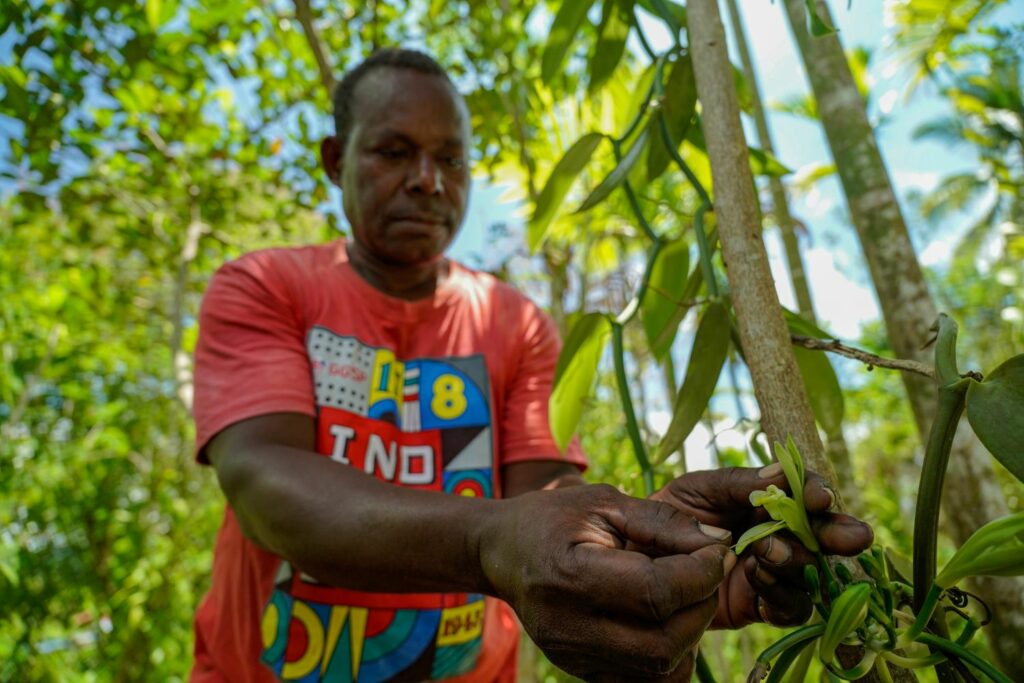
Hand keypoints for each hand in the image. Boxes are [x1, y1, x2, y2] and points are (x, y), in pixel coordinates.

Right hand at [481, 483, 733, 679]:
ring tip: (687, 596)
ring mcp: (574, 657)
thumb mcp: (604, 502)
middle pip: (664, 641)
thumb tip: (720, 540)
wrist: (503, 552)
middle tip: (707, 573)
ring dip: (691, 634)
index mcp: (569, 575)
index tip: (718, 549)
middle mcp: (568, 627)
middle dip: (701, 606)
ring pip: (661, 670)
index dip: (700, 573)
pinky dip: (671, 654)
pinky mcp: (582, 672)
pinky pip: (646, 681)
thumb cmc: (554, 519)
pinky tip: (666, 619)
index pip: (655, 592)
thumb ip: (663, 521)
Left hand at [650, 465, 872, 628]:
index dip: (816, 493)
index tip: (820, 497)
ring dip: (796, 561)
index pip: (804, 493)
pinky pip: (790, 607)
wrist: (635, 561)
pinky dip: (782, 594)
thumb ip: (738, 484)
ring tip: (765, 551)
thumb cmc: (665, 514)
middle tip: (850, 537)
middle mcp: (777, 534)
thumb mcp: (697, 489)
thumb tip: (780, 472)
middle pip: (821, 535)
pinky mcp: (761, 605)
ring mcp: (772, 571)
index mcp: (764, 500)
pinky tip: (757, 578)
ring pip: (809, 573)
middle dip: (836, 533)